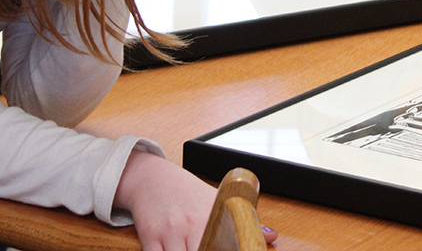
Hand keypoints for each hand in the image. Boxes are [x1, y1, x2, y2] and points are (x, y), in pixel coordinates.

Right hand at [114, 152, 277, 249]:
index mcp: (214, 214)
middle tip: (212, 250)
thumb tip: (271, 236)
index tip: (239, 249)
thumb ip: (245, 220)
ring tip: (193, 250)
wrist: (153, 178)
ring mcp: (171, 230)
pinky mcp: (150, 236)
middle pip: (204, 250)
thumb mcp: (218, 200)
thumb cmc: (188, 193)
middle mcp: (193, 223)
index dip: (232, 248)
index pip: (228, 243)